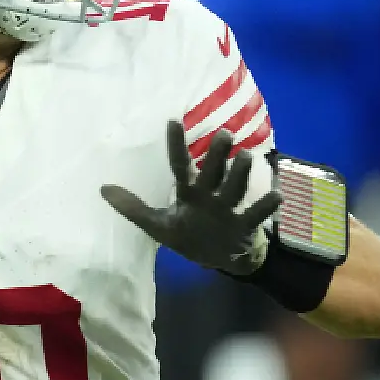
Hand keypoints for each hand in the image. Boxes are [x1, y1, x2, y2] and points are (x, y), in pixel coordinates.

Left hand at [100, 120, 282, 274]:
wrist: (218, 259)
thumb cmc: (188, 236)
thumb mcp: (157, 226)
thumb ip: (133, 208)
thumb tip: (102, 188)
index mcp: (188, 192)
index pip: (180, 165)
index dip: (176, 145)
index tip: (172, 120)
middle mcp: (209, 195)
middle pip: (212, 172)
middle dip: (217, 155)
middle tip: (223, 134)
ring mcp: (228, 209)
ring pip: (235, 188)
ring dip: (240, 174)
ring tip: (247, 157)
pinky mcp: (244, 226)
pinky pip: (256, 214)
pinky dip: (266, 207)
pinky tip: (277, 196)